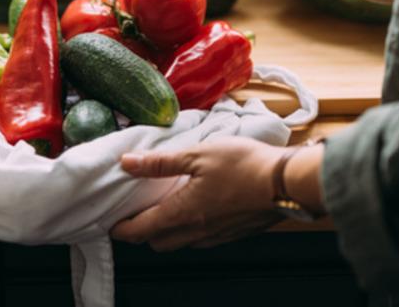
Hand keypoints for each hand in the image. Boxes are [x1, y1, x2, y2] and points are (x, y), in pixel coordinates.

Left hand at [111, 138, 285, 250]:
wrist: (287, 182)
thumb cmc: (244, 165)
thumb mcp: (198, 154)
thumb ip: (160, 162)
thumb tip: (127, 163)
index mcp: (182, 213)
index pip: (140, 231)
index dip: (121, 229)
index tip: (111, 223)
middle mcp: (196, 231)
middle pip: (157, 242)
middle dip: (142, 232)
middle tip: (137, 212)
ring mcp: (216, 236)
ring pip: (180, 243)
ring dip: (167, 232)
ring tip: (166, 208)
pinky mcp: (232, 234)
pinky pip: (201, 240)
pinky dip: (190, 230)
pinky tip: (197, 209)